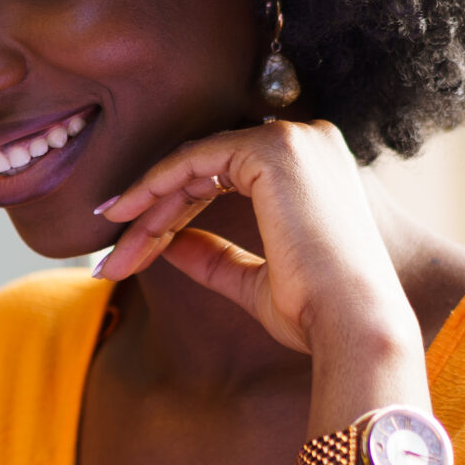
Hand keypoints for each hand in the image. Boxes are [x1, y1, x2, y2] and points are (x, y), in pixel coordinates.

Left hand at [93, 119, 413, 357]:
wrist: (351, 324)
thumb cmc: (316, 311)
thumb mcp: (255, 280)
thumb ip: (214, 256)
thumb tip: (169, 245)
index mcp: (312, 168)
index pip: (225, 176)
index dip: (173, 207)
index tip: (130, 240)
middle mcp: (308, 141)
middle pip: (204, 169)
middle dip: (153, 213)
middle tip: (113, 255)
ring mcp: (292, 140)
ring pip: (193, 165)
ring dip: (148, 209)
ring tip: (115, 253)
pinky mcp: (272, 150)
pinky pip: (193, 160)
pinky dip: (156, 187)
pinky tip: (128, 218)